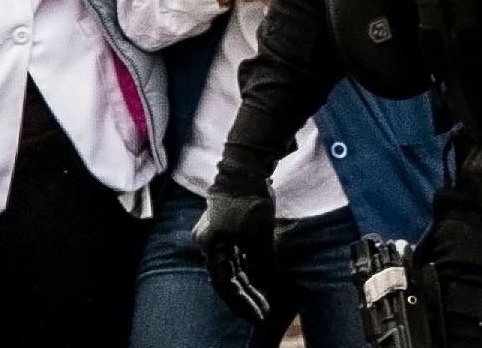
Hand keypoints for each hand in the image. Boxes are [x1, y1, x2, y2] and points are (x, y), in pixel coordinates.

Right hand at [194, 190, 276, 325]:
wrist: (246, 167)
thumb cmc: (249, 203)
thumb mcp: (259, 239)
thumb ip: (263, 265)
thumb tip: (272, 286)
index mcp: (209, 246)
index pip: (224, 284)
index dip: (242, 302)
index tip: (259, 314)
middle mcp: (209, 241)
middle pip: (228, 276)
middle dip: (247, 295)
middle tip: (265, 311)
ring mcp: (218, 232)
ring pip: (233, 265)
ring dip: (249, 281)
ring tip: (265, 297)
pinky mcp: (228, 224)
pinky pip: (237, 252)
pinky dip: (249, 265)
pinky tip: (261, 276)